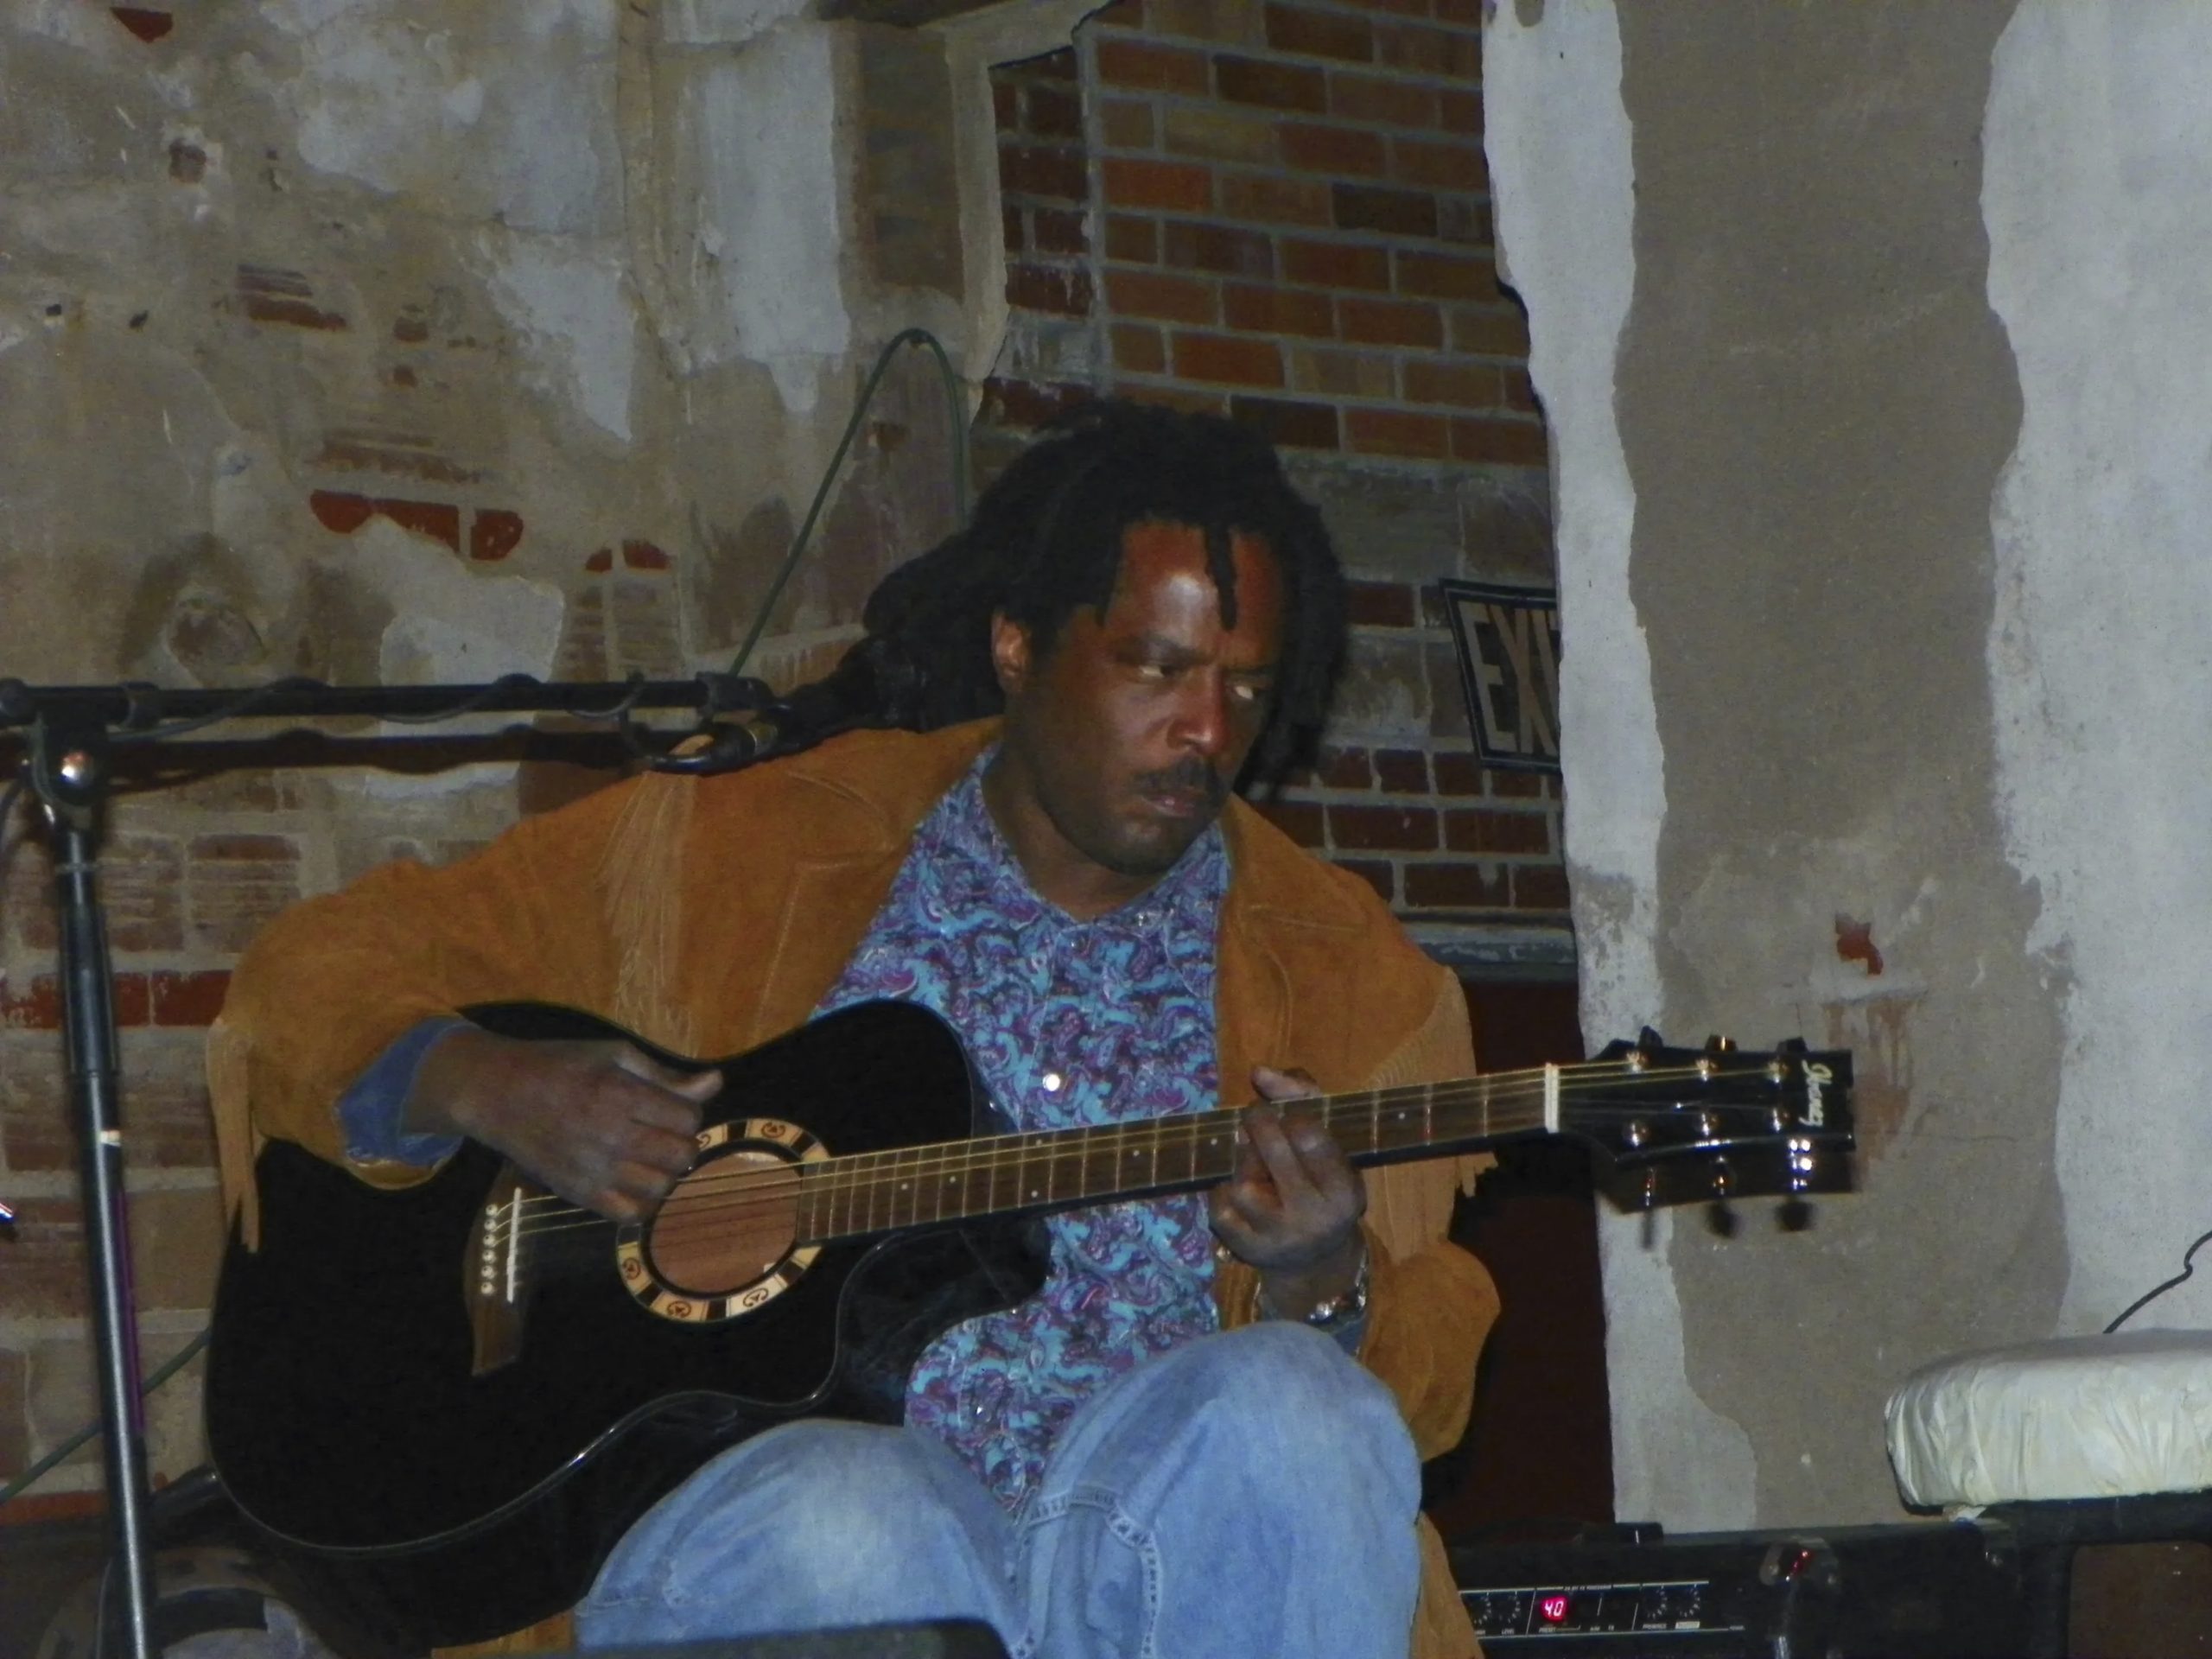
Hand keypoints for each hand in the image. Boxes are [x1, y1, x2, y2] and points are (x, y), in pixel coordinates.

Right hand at [406, 1029, 721, 1222]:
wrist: (498, 1094)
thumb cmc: (560, 1066)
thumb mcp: (614, 1055)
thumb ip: (666, 1075)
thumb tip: (716, 1082)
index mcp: (620, 1095)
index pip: (688, 1117)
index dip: (688, 1111)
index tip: (671, 1107)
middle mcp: (609, 1136)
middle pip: (682, 1154)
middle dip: (683, 1142)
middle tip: (665, 1133)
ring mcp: (593, 1170)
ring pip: (661, 1187)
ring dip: (666, 1172)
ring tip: (651, 1157)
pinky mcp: (577, 1193)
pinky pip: (629, 1214)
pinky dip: (643, 1202)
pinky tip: (636, 1182)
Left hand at [1208, 1064, 1366, 1318]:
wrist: (1314, 1259)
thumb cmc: (1322, 1184)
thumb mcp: (1332, 1143)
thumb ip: (1304, 1097)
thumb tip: (1259, 1071)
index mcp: (1344, 1190)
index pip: (1310, 1137)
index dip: (1290, 1112)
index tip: (1286, 1112)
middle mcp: (1314, 1218)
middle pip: (1272, 1152)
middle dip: (1258, 1123)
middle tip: (1257, 1117)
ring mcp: (1278, 1237)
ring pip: (1241, 1183)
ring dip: (1243, 1162)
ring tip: (1256, 1163)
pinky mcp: (1246, 1249)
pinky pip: (1219, 1205)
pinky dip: (1224, 1190)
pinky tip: (1242, 1192)